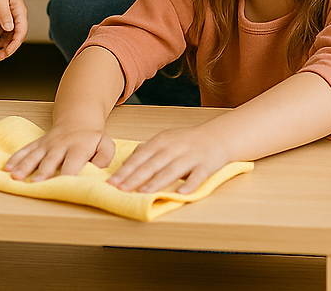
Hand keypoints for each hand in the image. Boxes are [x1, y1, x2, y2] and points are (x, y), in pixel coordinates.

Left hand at [0, 0, 27, 59]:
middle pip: (17, 35)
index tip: (7, 53)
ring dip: (5, 44)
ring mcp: (11, 15)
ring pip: (11, 34)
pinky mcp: (4, 15)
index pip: (21, 32)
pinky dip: (0, 37)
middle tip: (0, 56)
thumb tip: (9, 29)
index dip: (15, 44)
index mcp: (20, 11)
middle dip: (10, 48)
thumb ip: (4, 14)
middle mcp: (17, 15)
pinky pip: (5, 30)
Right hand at [3, 125, 114, 181]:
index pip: (73, 163)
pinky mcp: (38, 143)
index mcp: (78, 147)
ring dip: (24, 166)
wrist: (78, 119)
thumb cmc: (92, 137)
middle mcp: (60, 145)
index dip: (68, 175)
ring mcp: (47, 144)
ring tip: (15, 177)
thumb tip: (97, 169)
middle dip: (43, 171)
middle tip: (35, 182)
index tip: (63, 186)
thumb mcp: (105, 144)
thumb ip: (104, 157)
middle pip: (50, 160)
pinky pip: (25, 150)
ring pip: (34, 155)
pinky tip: (7, 168)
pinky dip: (15, 159)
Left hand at [106, 126, 229, 194]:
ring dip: (157, 182)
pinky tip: (181, 194)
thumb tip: (125, 164)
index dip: (126, 170)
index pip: (140, 157)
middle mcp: (174, 147)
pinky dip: (190, 184)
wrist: (217, 136)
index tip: (112, 182)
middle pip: (152, 164)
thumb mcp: (165, 141)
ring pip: (172, 169)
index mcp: (161, 141)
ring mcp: (190, 155)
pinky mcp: (206, 164)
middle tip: (121, 189)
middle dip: (135, 177)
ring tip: (144, 192)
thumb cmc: (187, 142)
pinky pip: (198, 176)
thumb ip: (146, 151)